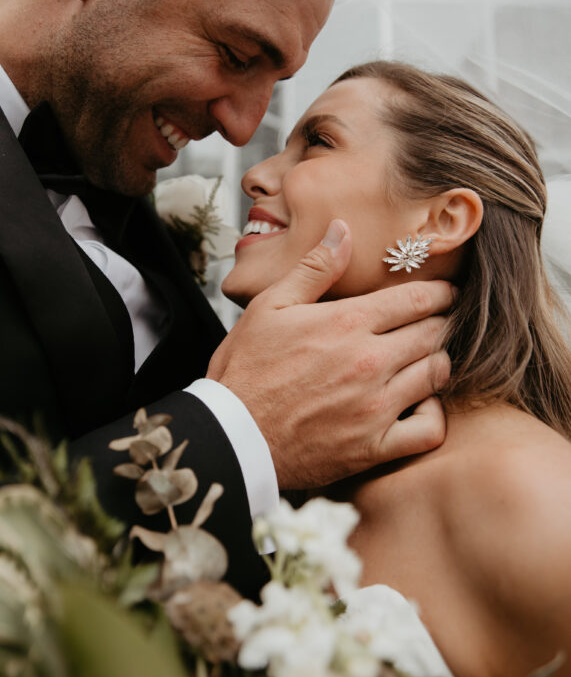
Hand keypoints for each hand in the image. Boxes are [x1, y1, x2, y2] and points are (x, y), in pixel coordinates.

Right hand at [207, 220, 452, 487]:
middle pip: (434, 332)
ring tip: (428, 357)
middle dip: (442, 322)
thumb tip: (343, 230)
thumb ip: (314, 268)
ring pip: (437, 373)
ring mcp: (376, 406)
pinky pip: (431, 428)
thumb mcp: (269, 306)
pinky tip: (421, 404)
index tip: (444, 292)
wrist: (231, 436)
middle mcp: (370, 361)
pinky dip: (435, 414)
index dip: (439, 292)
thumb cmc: (245, 371)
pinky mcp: (374, 446)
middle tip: (440, 321)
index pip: (419, 298)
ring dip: (438, 360)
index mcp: (347, 323)